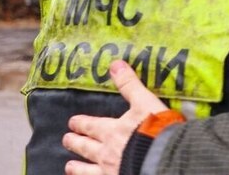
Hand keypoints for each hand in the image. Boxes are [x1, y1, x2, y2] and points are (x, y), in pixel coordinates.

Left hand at [63, 60, 167, 174]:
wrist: (163, 158)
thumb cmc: (156, 128)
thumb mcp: (145, 102)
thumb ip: (130, 85)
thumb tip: (115, 64)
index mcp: (113, 131)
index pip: (92, 126)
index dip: (82, 123)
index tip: (72, 122)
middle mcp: (107, 152)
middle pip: (86, 148)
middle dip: (75, 143)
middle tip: (66, 139)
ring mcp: (110, 171)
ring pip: (87, 171)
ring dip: (77, 168)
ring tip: (69, 167)